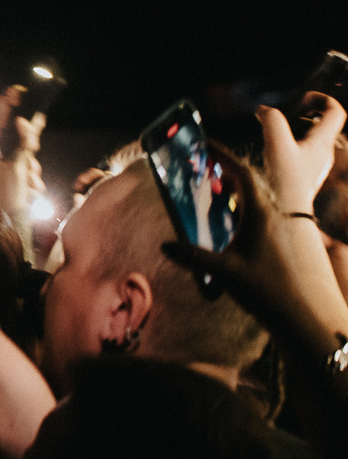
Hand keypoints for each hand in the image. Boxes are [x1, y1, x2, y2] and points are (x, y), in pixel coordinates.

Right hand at [161, 139, 347, 337]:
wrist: (294, 313)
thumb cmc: (262, 288)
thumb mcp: (223, 271)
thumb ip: (192, 256)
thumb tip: (164, 246)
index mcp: (261, 214)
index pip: (242, 174)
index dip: (224, 156)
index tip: (206, 144)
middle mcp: (272, 215)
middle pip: (250, 181)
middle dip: (227, 168)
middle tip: (204, 162)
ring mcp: (277, 227)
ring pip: (255, 196)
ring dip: (234, 186)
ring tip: (212, 185)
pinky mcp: (277, 239)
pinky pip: (258, 210)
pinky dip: (240, 203)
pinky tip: (227, 216)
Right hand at [261, 94, 344, 214]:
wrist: (286, 214)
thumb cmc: (285, 180)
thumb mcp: (277, 144)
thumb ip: (272, 121)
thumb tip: (264, 110)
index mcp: (322, 142)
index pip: (335, 112)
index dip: (321, 98)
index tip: (302, 98)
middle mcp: (324, 152)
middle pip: (322, 123)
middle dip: (302, 113)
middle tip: (282, 114)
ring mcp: (315, 164)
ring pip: (310, 137)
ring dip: (293, 129)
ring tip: (273, 132)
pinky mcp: (304, 174)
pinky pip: (301, 151)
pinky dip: (288, 144)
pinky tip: (271, 151)